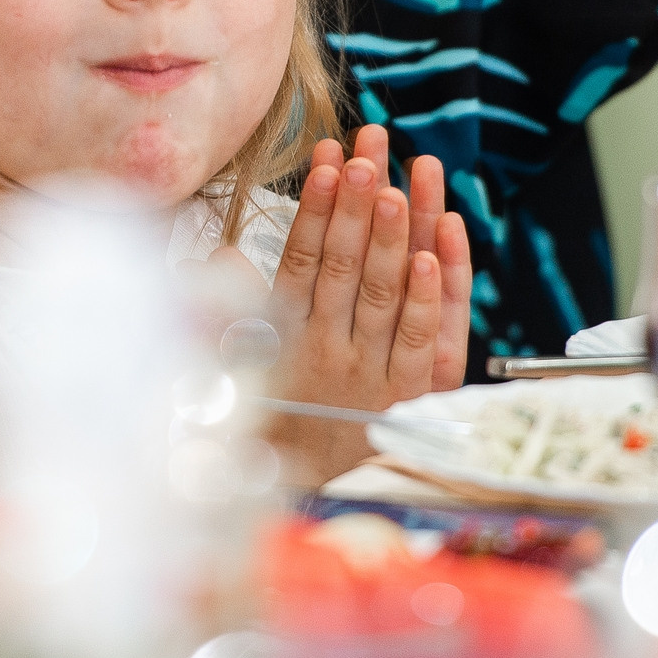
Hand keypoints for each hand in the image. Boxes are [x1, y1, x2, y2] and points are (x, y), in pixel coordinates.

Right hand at [256, 135, 471, 482]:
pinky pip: (422, 336)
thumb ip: (227, 317)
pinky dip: (430, 293)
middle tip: (368, 149)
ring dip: (394, 234)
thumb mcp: (230, 379)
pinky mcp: (410, 393)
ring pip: (386, 291)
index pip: (301, 262)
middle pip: (346, 264)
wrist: (310, 508)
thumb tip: (221, 258)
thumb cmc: (271, 433)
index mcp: (285, 343)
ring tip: (400, 180)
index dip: (314, 209)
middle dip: (358, 201)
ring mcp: (373, 372)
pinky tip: (436, 250)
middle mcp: (329, 353)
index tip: (326, 162)